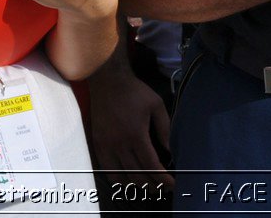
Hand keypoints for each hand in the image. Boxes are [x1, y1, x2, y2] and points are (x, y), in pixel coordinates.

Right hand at [85, 61, 173, 191]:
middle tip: (163, 188)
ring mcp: (106, 146)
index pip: (151, 166)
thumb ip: (165, 129)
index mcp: (135, 135)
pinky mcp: (98, 145)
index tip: (172, 184)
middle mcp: (119, 144)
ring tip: (148, 187)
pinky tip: (128, 181)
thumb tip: (171, 151)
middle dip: (153, 185)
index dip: (163, 179)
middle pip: (137, 175)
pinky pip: (107, 170)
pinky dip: (118, 180)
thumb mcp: (156, 106)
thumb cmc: (135, 92)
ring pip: (121, 177)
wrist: (108, 82)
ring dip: (136, 186)